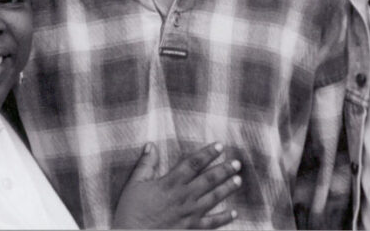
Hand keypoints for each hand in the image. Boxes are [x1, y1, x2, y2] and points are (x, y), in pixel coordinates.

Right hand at [112, 142, 241, 228]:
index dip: (208, 153)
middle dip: (224, 169)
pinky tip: (234, 213)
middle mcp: (184, 197)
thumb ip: (145, 164)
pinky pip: (212, 223)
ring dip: (227, 188)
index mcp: (170, 183)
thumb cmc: (131, 212)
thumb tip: (152, 145)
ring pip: (214, 198)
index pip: (193, 163)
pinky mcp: (191, 229)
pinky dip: (224, 218)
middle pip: (209, 179)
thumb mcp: (134, 185)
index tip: (220, 146)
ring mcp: (189, 214)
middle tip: (237, 163)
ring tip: (238, 180)